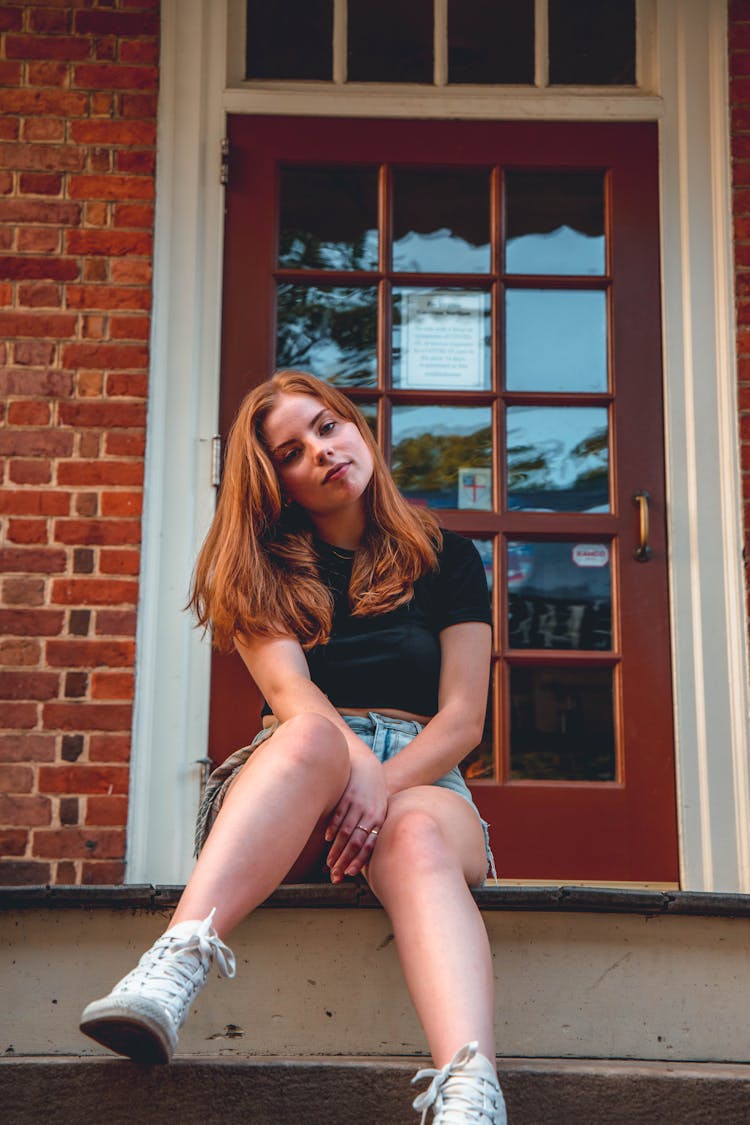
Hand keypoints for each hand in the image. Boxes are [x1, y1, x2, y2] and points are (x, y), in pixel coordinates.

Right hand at [324, 751, 387, 882]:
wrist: (366, 766)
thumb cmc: (372, 793)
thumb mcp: (378, 809)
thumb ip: (372, 829)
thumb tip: (363, 855)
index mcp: (379, 819)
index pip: (369, 845)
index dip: (358, 861)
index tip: (349, 873)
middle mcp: (369, 812)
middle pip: (355, 842)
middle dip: (344, 860)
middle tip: (335, 874)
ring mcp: (357, 803)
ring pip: (345, 832)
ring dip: (336, 849)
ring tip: (329, 862)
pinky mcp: (346, 796)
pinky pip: (338, 816)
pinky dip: (332, 829)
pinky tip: (328, 839)